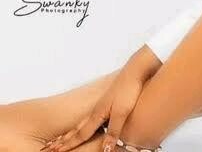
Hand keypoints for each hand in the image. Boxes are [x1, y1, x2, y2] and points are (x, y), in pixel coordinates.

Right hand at [41, 47, 160, 151]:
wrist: (135, 70)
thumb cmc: (128, 90)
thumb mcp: (121, 113)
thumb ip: (113, 132)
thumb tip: (105, 151)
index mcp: (98, 114)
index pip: (81, 133)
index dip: (70, 144)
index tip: (57, 151)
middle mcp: (97, 110)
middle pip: (78, 127)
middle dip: (67, 138)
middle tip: (53, 145)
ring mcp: (102, 104)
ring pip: (84, 121)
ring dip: (74, 130)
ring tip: (65, 136)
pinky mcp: (109, 100)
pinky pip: (92, 115)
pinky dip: (85, 122)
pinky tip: (90, 120)